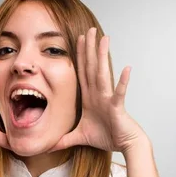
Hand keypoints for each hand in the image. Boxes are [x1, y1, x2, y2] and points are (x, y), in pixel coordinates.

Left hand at [49, 28, 145, 152]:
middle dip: (89, 49)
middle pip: (92, 67)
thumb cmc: (107, 137)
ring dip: (103, 57)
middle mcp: (98, 94)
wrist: (125, 144)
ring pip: (103, 74)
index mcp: (90, 98)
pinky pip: (119, 93)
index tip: (77, 40)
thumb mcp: (79, 137)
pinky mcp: (117, 107)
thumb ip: (64, 139)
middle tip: (89, 30)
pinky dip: (123, 82)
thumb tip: (49, 146)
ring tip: (104, 40)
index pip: (82, 73)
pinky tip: (126, 69)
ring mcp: (108, 99)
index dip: (79, 57)